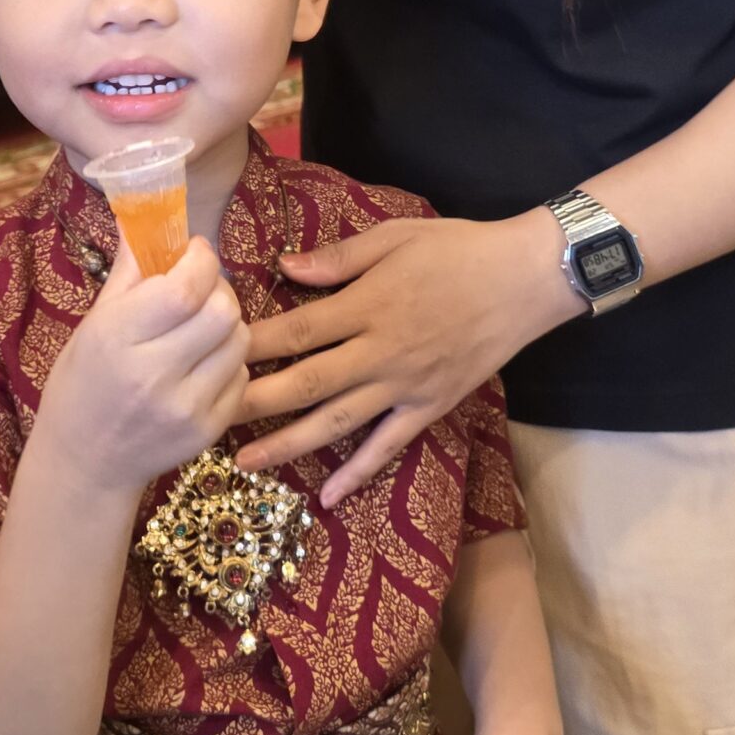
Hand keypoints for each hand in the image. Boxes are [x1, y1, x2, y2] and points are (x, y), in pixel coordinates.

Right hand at [36, 236, 247, 503]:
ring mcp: (184, 408)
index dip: (201, 260)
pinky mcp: (207, 432)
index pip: (184, 288)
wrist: (86, 463)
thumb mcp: (94, 324)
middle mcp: (152, 374)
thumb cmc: (83, 384)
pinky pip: (241, 377)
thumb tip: (148, 217)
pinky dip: (227, 362)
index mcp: (117, 338)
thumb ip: (130, 271)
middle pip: (223, 311)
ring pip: (240, 341)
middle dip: (218, 290)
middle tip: (200, 292)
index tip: (194, 253)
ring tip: (199, 330)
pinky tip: (200, 366)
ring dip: (227, 325)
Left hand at [233, 212, 579, 504]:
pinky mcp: (430, 406)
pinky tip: (329, 497)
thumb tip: (284, 267)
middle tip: (208, 418)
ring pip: (338, 422)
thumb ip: (338, 258)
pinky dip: (359, 473)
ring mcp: (405, 385)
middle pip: (306, 384)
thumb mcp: (395, 237)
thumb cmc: (458, 249)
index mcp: (368, 305)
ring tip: (245, 462)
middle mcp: (380, 352)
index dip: (252, 345)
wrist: (526, 280)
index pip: (297, 331)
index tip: (213, 354)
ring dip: (289, 444)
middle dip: (254, 402)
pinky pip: (389, 446)